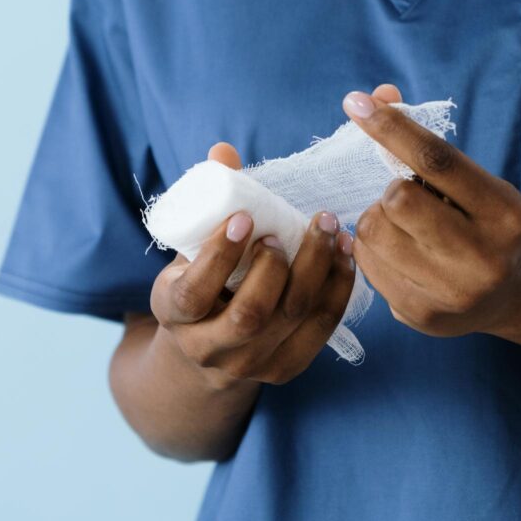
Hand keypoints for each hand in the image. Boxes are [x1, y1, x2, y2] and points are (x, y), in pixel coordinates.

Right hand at [149, 87, 406, 384]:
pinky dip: (338, 290)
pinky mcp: (285, 368)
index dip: (219, 255)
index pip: (195, 292)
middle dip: (279, 265)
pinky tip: (345, 256)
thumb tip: (224, 152)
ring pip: (291, 320)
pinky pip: (320, 330)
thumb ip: (207, 204)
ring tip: (331, 230)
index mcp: (174, 313)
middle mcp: (209, 349)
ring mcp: (249, 364)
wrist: (205, 346)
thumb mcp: (190, 249)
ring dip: (317, 270)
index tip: (244, 218)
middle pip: (251, 314)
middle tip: (300, 223)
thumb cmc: (200, 280)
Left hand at [341, 89, 520, 336]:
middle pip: (397, 200)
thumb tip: (378, 94)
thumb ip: (424, 141)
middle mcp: (485, 256)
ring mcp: (453, 292)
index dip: (391, 128)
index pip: (437, 160)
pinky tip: (400, 255)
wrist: (512, 292)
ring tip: (404, 229)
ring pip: (374, 233)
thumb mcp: (470, 180)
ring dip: (377, 220)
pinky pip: (366, 265)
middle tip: (408, 200)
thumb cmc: (482, 220)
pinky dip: (372, 250)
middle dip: (392, 192)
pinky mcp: (423, 316)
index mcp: (505, 211)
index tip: (355, 102)